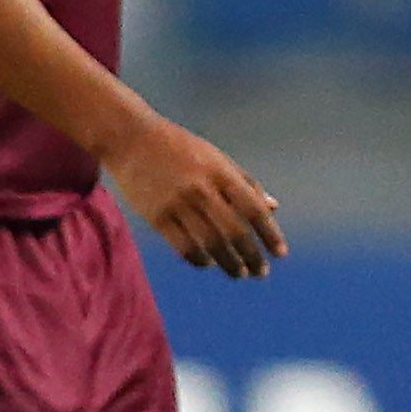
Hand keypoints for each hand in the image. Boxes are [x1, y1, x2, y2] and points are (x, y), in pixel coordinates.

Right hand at [104, 118, 285, 277]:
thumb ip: (246, 183)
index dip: (270, 233)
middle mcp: (202, 189)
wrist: (130, 138)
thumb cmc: (180, 147)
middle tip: (261, 271)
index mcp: (221, 173)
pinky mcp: (156, 216)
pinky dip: (199, 260)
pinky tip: (208, 263)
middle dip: (252, 256)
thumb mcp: (218, 158)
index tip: (280, 252)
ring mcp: (178, 204)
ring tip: (239, 272)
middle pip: (234, 231)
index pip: (253, 209)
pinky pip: (183, 247)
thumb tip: (273, 207)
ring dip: (228, 263)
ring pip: (210, 243)